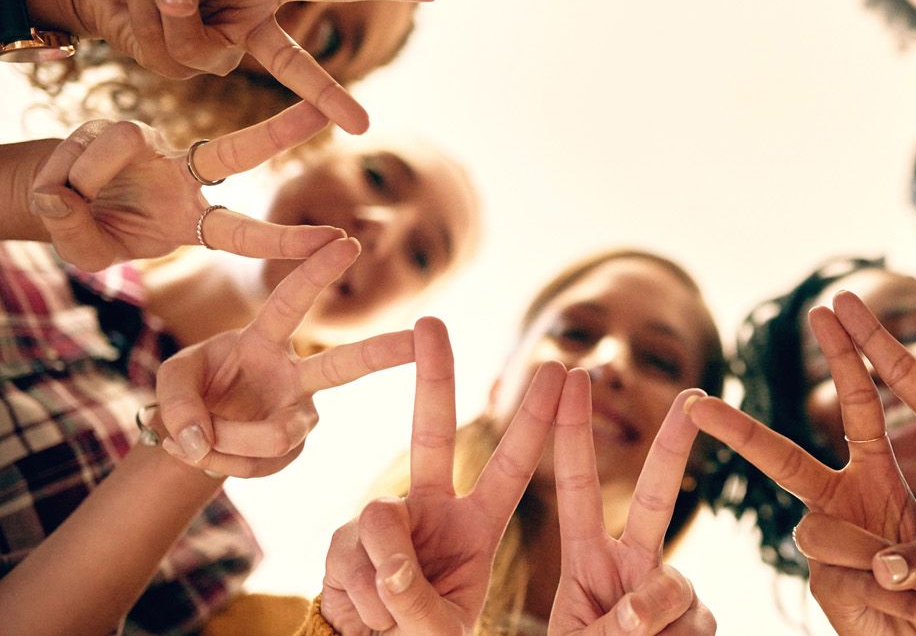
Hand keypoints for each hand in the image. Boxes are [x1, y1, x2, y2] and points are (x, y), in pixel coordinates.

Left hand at [25, 0, 438, 132]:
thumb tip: (185, 8)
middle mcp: (251, 21)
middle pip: (296, 67)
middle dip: (326, 98)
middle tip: (362, 128)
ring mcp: (220, 49)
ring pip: (207, 52)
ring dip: (166, 13)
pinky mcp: (184, 69)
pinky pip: (171, 56)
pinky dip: (144, 22)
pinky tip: (135, 4)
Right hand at [27, 103, 339, 270]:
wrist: (50, 196)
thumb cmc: (84, 229)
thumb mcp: (85, 251)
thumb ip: (78, 233)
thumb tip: (65, 195)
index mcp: (190, 221)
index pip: (244, 232)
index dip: (286, 239)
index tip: (335, 239)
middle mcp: (184, 177)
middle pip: (240, 150)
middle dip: (284, 130)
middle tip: (325, 110)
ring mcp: (154, 146)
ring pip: (123, 142)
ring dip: (84, 178)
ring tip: (64, 199)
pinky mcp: (119, 124)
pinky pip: (89, 142)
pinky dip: (63, 170)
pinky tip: (55, 179)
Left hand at [154, 238, 415, 476]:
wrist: (194, 440)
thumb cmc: (188, 393)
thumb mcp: (170, 382)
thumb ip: (177, 403)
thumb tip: (202, 442)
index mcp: (263, 339)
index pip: (292, 301)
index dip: (317, 272)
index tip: (348, 242)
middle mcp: (294, 374)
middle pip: (345, 365)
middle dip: (385, 351)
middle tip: (423, 336)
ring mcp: (300, 414)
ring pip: (278, 434)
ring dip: (228, 442)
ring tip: (196, 443)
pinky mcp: (294, 450)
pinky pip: (260, 465)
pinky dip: (224, 464)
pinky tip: (214, 455)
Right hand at [319, 318, 564, 634]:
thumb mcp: (438, 627)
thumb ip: (415, 593)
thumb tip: (379, 529)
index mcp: (480, 526)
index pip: (512, 466)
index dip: (536, 420)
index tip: (560, 370)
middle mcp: (432, 510)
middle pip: (431, 434)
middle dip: (433, 376)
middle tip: (431, 320)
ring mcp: (384, 521)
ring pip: (378, 526)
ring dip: (383, 585)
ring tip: (392, 619)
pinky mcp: (344, 540)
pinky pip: (347, 556)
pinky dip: (356, 598)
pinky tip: (363, 614)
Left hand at [549, 375, 715, 635]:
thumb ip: (607, 625)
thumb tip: (645, 607)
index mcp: (586, 562)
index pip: (579, 488)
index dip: (571, 434)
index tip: (568, 377)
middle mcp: (634, 567)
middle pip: (656, 496)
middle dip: (672, 445)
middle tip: (691, 397)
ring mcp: (673, 595)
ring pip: (674, 588)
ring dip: (650, 626)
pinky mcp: (702, 624)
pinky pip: (695, 626)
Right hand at [688, 307, 915, 634]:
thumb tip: (880, 561)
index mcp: (876, 475)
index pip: (860, 407)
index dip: (845, 359)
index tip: (823, 310)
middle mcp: (841, 502)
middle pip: (784, 460)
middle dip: (741, 431)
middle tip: (700, 404)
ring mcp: (825, 546)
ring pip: (823, 534)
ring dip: (886, 562)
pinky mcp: (822, 586)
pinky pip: (853, 580)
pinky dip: (901, 598)